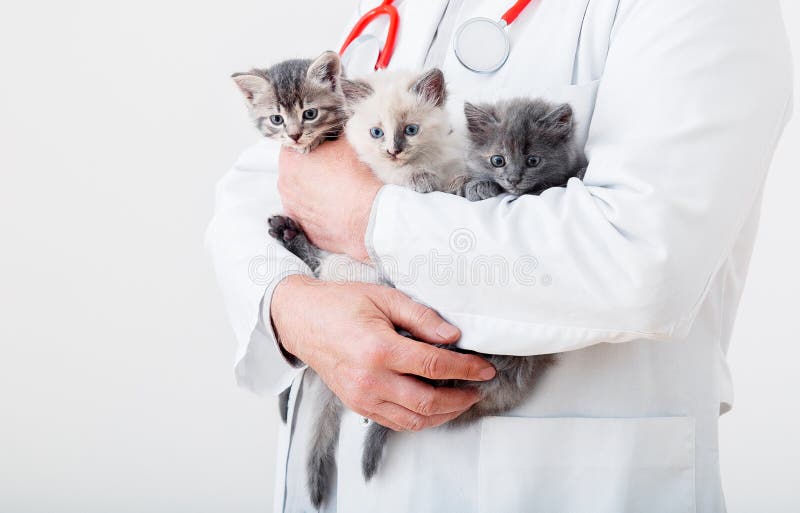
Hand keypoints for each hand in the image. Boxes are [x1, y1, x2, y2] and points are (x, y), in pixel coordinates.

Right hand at [271, 275, 495, 430]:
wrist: (301, 319)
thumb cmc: (340, 304)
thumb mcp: (384, 298)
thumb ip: (421, 317)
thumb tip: (453, 337)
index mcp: (379, 349)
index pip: (435, 366)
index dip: (467, 369)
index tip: (485, 369)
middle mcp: (370, 379)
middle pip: (428, 402)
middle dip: (461, 398)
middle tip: (479, 388)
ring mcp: (362, 397)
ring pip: (414, 420)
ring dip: (444, 414)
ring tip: (462, 400)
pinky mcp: (356, 405)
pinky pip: (396, 422)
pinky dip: (420, 419)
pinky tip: (435, 407)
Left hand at [278, 138, 381, 261]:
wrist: (369, 216)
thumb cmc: (357, 177)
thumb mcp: (348, 142)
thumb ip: (336, 132)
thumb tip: (337, 128)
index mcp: (290, 161)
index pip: (295, 146)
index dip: (311, 144)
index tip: (325, 148)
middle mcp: (285, 186)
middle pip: (296, 171)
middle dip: (311, 168)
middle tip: (333, 169)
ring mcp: (292, 210)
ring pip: (301, 195)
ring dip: (314, 191)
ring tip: (337, 190)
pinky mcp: (303, 230)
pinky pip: (308, 217)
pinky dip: (319, 212)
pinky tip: (335, 208)